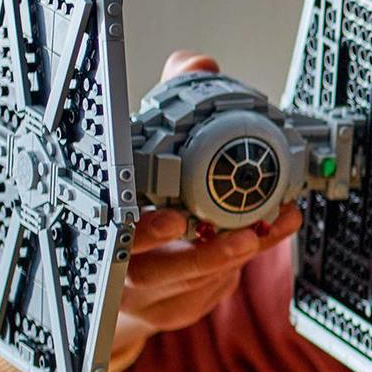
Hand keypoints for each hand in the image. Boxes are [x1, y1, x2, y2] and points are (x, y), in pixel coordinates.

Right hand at [111, 51, 300, 354]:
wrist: (119, 267)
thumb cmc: (133, 199)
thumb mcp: (145, 149)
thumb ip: (169, 100)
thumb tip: (196, 62)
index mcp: (103, 230)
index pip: (114, 236)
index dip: (143, 232)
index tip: (172, 221)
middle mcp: (119, 271)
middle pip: (155, 275)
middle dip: (202, 256)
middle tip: (243, 236)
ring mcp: (147, 297)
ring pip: (192, 285)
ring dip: (235, 257)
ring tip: (267, 229)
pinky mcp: (176, 309)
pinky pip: (210, 292)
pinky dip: (239, 265)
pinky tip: (265, 234)